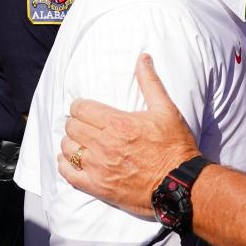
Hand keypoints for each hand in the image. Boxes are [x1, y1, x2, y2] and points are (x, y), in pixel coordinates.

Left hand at [59, 54, 200, 216]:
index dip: (81, 106)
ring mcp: (99, 167)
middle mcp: (104, 145)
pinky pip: (68, 174)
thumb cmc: (175, 145)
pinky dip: (65, 164)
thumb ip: (150, 83)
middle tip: (85, 124)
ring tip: (81, 141)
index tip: (87, 109)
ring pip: (67, 148)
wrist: (179, 183)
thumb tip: (143, 58)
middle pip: (72, 127)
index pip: (81, 108)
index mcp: (118, 123)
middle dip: (76, 122)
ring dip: (71, 142)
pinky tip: (72, 160)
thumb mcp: (166, 110)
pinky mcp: (98, 187)